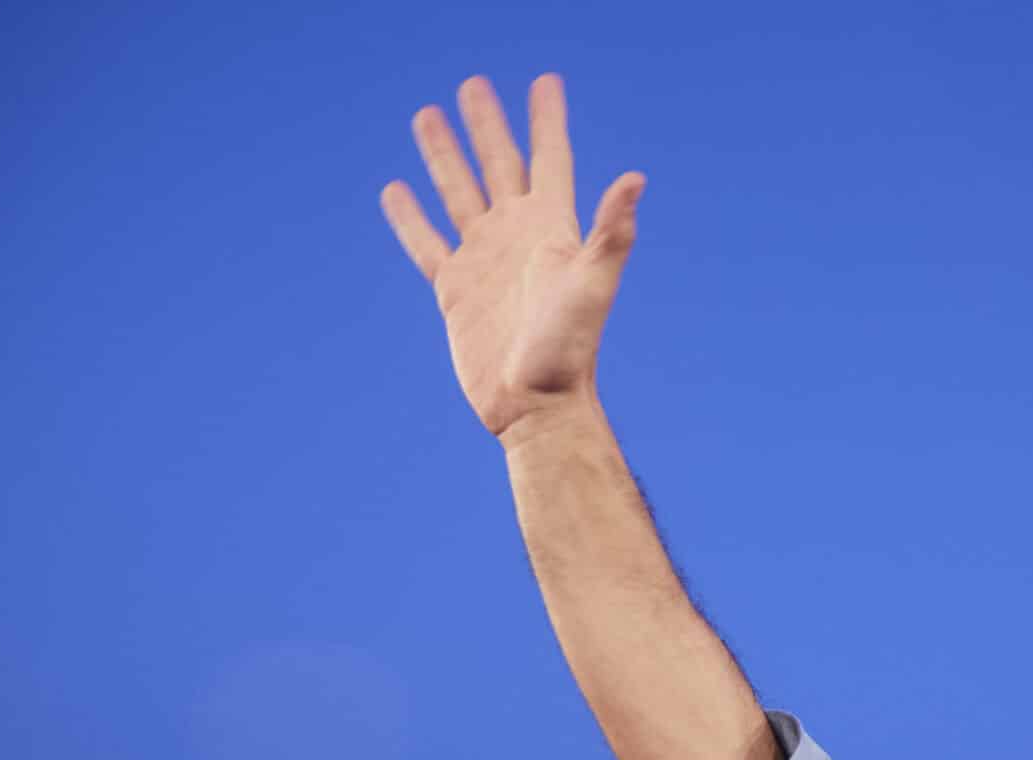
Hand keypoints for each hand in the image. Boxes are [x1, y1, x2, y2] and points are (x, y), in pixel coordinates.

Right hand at [381, 74, 645, 440]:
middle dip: (487, 124)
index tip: (544, 81)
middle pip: (499, 164)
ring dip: (445, 155)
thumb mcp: (593, 284)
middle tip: (473, 84)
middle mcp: (517, 237)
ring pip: (459, 192)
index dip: (547, 119)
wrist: (535, 405)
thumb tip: (635, 179)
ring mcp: (484, 261)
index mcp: (551, 229)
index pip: (549, 158)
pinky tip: (396, 189)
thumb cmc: (570, 349)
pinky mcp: (455, 290)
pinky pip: (427, 242)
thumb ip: (610, 232)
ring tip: (427, 114)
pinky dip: (410, 216)